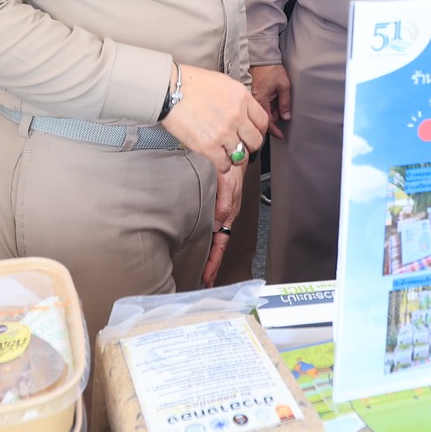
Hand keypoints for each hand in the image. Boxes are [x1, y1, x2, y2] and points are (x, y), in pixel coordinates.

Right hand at [165, 65, 267, 175]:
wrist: (169, 90)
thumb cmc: (191, 83)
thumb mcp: (223, 83)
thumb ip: (237, 99)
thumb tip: (243, 111)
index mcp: (242, 98)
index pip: (263, 120)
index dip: (259, 130)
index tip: (253, 133)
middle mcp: (236, 115)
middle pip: (255, 140)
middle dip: (250, 146)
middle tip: (242, 146)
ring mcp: (224, 132)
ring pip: (241, 155)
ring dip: (235, 157)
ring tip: (228, 154)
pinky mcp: (209, 146)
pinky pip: (225, 164)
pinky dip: (223, 165)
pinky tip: (218, 160)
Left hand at [201, 167, 241, 287]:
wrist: (230, 151)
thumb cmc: (231, 166)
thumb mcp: (227, 184)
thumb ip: (223, 203)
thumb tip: (217, 225)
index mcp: (227, 214)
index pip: (220, 244)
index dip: (213, 261)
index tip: (207, 277)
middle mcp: (223, 216)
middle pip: (217, 245)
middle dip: (210, 263)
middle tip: (203, 280)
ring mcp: (218, 211)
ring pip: (213, 238)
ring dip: (208, 252)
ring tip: (200, 268)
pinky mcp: (213, 205)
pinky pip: (210, 226)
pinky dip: (206, 239)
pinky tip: (199, 241)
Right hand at [249, 63, 292, 139]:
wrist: (262, 59)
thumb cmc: (272, 70)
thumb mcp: (283, 87)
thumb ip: (285, 103)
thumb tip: (286, 117)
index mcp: (260, 101)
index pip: (267, 122)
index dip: (274, 131)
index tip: (281, 136)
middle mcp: (255, 101)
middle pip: (265, 117)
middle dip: (275, 117)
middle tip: (285, 111)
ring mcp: (254, 98)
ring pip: (264, 111)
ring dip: (273, 110)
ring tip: (280, 98)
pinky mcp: (255, 94)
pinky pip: (262, 104)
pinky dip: (270, 104)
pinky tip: (275, 98)